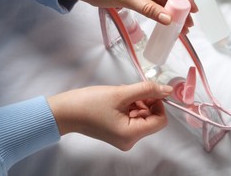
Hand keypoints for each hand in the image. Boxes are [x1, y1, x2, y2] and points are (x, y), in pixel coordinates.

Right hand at [47, 81, 172, 150]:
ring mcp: (123, 136)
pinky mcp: (117, 131)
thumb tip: (166, 90)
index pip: (160, 120)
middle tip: (131, 90)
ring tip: (121, 93)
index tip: (150, 90)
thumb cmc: (88, 104)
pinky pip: (132, 116)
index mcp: (131, 135)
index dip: (158, 103)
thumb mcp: (121, 93)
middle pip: (151, 117)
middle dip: (145, 100)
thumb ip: (146, 90)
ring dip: (136, 100)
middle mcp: (129, 140)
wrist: (64, 111)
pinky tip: (118, 98)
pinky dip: (129, 104)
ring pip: (142, 115)